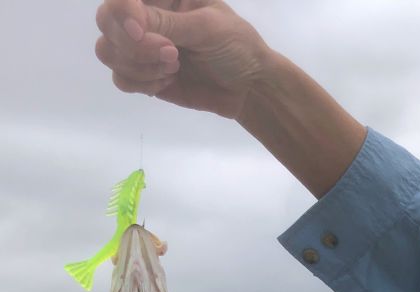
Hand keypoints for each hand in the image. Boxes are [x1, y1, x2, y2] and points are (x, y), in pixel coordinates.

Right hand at [95, 0, 270, 119]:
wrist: (250, 88)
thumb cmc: (237, 47)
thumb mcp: (208, 27)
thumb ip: (169, 23)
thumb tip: (132, 22)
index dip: (122, 11)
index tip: (140, 30)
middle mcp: (145, 17)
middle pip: (106, 21)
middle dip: (133, 44)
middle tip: (172, 55)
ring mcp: (141, 48)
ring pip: (107, 51)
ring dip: (138, 65)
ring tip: (174, 68)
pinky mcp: (144, 76)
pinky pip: (120, 79)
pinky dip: (140, 83)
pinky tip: (168, 82)